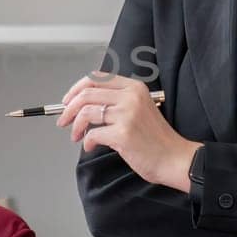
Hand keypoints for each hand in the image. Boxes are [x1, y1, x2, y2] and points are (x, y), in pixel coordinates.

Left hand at [57, 72, 200, 191]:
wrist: (173, 158)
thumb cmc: (155, 138)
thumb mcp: (139, 108)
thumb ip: (116, 101)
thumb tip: (82, 104)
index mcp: (134, 87)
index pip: (96, 78)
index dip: (76, 89)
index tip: (67, 101)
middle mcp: (130, 97)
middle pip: (86, 93)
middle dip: (68, 108)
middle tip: (63, 121)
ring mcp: (127, 114)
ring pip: (86, 112)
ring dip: (75, 126)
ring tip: (76, 136)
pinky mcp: (123, 134)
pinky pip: (92, 134)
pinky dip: (86, 142)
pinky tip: (90, 147)